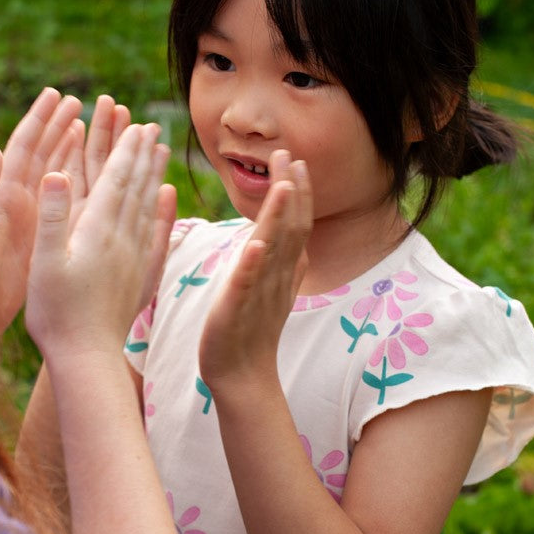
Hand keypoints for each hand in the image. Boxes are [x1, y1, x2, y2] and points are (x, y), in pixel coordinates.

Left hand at [0, 88, 82, 344]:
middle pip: (47, 154)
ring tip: (103, 131)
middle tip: (92, 103)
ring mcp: (33, 219)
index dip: (41, 120)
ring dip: (80, 152)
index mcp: (2, 195)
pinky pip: (69, 206)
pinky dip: (84, 188)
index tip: (61, 96)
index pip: (24, 147)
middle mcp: (18, 201)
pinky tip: (102, 181)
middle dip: (66, 126)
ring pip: (61, 176)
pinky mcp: (44, 239)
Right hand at [59, 94, 176, 311]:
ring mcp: (136, 260)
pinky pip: (158, 238)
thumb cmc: (56, 313)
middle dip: (143, 155)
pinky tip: (169, 200)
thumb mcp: (44, 262)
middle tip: (152, 127)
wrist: (86, 357)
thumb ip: (51, 216)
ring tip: (162, 153)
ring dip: (156, 177)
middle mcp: (123, 241)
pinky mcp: (141, 279)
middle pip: (137, 188)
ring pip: (150, 208)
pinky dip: (165, 214)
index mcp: (97, 232)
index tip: (136, 124)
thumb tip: (55, 171)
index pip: (116, 181)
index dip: (125, 151)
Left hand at [199, 150, 312, 391]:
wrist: (241, 378)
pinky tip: (254, 245)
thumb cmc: (250, 334)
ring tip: (283, 186)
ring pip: (273, 252)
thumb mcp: (270, 294)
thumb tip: (296, 246)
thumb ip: (283, 268)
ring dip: (279, 219)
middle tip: (289, 155)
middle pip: (290, 230)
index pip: (294, 226)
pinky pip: (246, 286)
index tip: (295, 160)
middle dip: (292, 192)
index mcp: (280, 272)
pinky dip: (251, 265)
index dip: (298, 193)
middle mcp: (274, 279)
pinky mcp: (235, 312)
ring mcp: (258, 295)